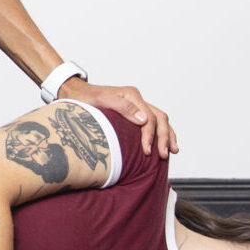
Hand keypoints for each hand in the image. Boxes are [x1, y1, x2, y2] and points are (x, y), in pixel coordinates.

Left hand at [59, 79, 177, 155]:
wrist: (77, 94)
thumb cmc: (86, 99)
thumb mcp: (101, 101)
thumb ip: (123, 108)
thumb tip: (144, 120)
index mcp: (132, 95)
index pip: (149, 117)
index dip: (150, 136)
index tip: (147, 151)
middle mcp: (137, 100)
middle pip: (160, 118)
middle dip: (164, 137)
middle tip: (163, 155)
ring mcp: (137, 106)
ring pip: (161, 120)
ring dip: (168, 135)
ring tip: (172, 151)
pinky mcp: (134, 113)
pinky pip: (154, 122)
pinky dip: (161, 132)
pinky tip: (164, 143)